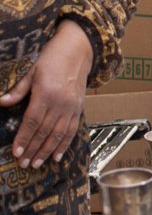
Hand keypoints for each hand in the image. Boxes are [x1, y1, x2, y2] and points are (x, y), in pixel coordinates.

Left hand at [0, 21, 92, 167]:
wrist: (79, 50)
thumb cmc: (52, 58)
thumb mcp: (31, 70)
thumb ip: (18, 89)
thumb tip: (2, 102)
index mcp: (46, 92)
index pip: (33, 120)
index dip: (24, 138)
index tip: (16, 152)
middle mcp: (61, 102)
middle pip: (45, 131)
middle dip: (33, 149)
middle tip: (24, 164)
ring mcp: (72, 106)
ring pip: (59, 133)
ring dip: (47, 150)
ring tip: (37, 164)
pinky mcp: (79, 107)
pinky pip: (73, 129)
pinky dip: (65, 144)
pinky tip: (57, 155)